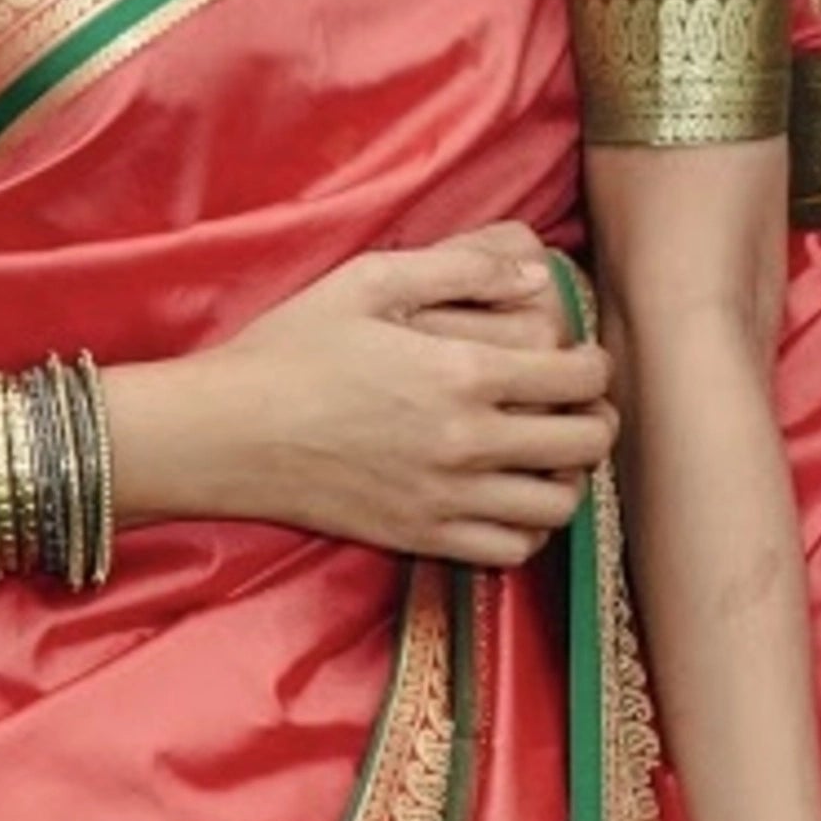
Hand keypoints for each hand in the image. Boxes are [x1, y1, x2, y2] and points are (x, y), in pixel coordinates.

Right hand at [185, 227, 615, 563]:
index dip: (597, 364)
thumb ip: (465, 267)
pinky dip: (526, 529)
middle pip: (584, 446)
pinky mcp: (414, 538)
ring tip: (547, 453)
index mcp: (462, 373)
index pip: (580, 378)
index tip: (581, 356)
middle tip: (578, 405)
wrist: (223, 435)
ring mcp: (441, 500)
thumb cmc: (294, 346)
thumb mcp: (374, 278)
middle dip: (597, 420)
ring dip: (568, 478)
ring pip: (555, 508)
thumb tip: (539, 274)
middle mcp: (464, 443)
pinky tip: (507, 496)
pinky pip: (506, 553)